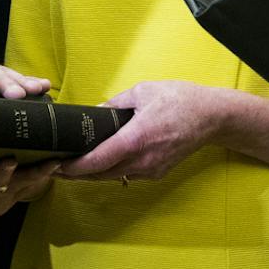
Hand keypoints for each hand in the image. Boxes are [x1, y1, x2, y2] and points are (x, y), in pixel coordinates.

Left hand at [58, 80, 223, 181]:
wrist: (212, 117)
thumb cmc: (179, 100)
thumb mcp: (142, 91)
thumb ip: (115, 104)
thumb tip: (95, 112)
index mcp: (135, 138)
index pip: (96, 161)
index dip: (73, 167)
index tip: (56, 165)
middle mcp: (142, 160)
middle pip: (100, 174)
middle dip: (77, 173)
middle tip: (56, 166)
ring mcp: (151, 170)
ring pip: (113, 177)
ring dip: (93, 174)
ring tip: (74, 165)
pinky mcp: (157, 173)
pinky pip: (128, 175)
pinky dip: (112, 171)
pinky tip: (103, 162)